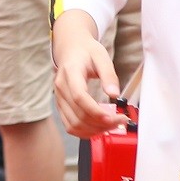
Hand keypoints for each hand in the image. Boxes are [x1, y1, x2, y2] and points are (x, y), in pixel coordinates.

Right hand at [53, 10, 122, 137]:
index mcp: (70, 72)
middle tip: (121, 121)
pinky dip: (86, 131)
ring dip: (94, 130)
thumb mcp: (101, 56)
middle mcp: (61, 87)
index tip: (113, 117)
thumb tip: (114, 94)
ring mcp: (59, 98)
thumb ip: (108, 74)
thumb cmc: (86, 52)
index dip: (96, 111)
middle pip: (78, 115)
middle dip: (101, 123)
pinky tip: (99, 127)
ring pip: (74, 124)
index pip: (79, 97)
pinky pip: (70, 126)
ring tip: (112, 125)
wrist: (70, 49)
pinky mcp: (61, 106)